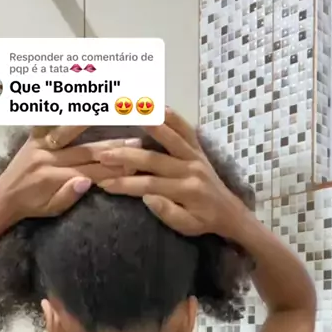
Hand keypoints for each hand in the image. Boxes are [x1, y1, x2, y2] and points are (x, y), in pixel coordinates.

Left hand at [0, 125, 140, 223]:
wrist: (3, 198)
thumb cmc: (32, 207)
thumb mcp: (52, 209)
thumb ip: (69, 195)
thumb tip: (88, 181)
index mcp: (55, 177)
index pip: (93, 172)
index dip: (116, 168)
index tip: (135, 163)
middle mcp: (49, 158)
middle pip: (89, 151)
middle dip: (115, 146)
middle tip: (136, 139)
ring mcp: (40, 144)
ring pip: (73, 132)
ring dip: (96, 125)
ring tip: (114, 116)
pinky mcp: (33, 137)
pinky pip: (48, 121)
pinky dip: (62, 112)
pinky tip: (77, 103)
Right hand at [96, 109, 246, 238]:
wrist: (230, 212)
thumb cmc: (203, 221)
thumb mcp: (186, 226)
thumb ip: (167, 213)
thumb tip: (147, 197)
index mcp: (185, 190)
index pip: (148, 185)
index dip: (124, 184)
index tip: (104, 183)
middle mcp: (190, 169)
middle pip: (152, 160)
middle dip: (125, 157)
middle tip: (102, 154)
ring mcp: (195, 156)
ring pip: (170, 136)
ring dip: (148, 125)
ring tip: (129, 115)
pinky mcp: (198, 148)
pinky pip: (186, 129)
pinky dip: (172, 116)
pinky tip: (157, 105)